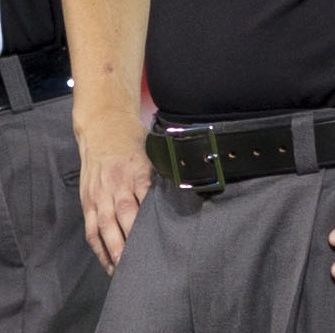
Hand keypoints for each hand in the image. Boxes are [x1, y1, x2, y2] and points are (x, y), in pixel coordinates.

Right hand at [77, 113, 152, 274]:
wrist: (102, 126)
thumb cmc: (132, 139)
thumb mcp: (152, 149)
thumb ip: (163, 171)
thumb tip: (184, 189)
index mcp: (136, 170)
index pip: (146, 197)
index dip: (152, 218)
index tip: (163, 238)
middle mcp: (116, 184)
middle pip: (124, 215)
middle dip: (133, 240)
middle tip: (144, 263)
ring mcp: (99, 194)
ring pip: (105, 226)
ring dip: (114, 250)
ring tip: (125, 271)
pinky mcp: (87, 201)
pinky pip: (91, 229)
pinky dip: (99, 249)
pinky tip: (109, 264)